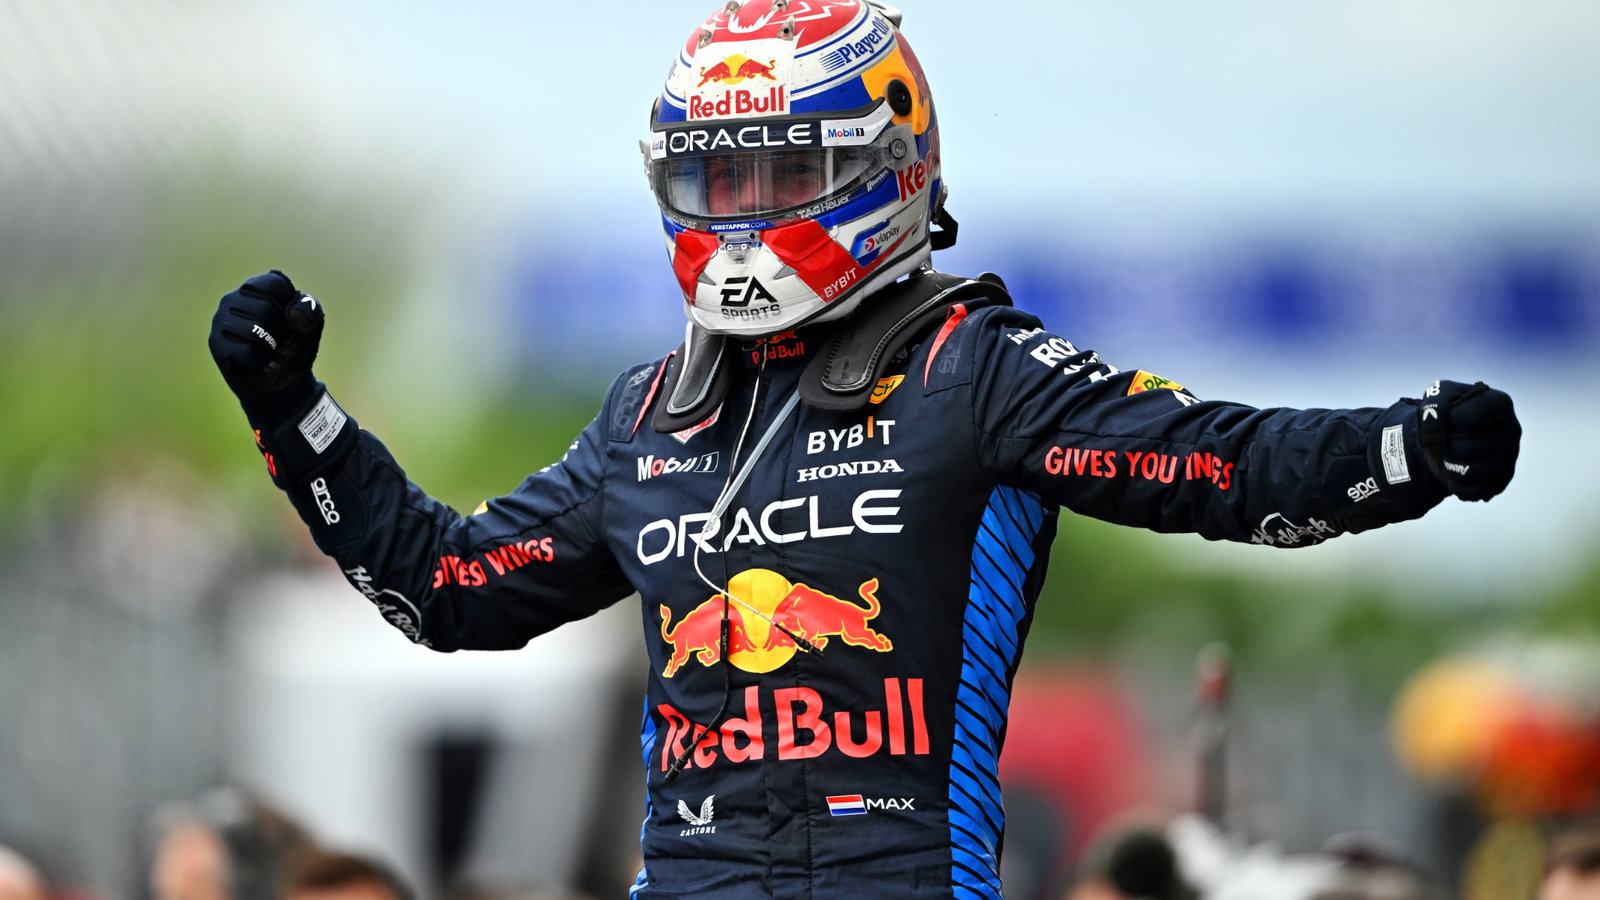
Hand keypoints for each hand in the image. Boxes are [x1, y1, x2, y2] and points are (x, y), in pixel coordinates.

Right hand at [208, 270, 324, 418]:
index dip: (291, 306)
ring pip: (254, 330)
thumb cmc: (294, 349)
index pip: (275, 283)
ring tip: (265, 350)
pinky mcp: (215, 344)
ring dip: (269, 347)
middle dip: (281, 329)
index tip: (290, 320)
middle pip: (265, 306)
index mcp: (256, 287)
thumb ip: (310, 310)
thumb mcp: (311, 326)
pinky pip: (245, 351)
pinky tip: (254, 362)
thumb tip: (292, 313)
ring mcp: (220, 320)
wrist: (285, 384)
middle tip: (277, 340)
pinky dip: (258, 361)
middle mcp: (233, 298)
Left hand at [1417, 380, 1519, 500]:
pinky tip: (1459, 472)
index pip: (1468, 415)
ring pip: (1467, 471)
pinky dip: (1455, 484)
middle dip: (1445, 445)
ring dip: (1449, 465)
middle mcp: (1512, 430)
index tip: (1449, 417)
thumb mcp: (1438, 395)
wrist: (1449, 439)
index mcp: (1500, 403)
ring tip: (1453, 455)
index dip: (1448, 418)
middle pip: (1463, 447)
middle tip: (1449, 439)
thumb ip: (1435, 403)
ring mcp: (1509, 458)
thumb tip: (1437, 427)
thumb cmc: (1448, 414)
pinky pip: (1470, 491)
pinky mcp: (1502, 482)